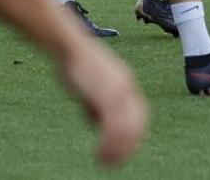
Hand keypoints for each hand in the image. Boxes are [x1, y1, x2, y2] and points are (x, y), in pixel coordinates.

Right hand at [58, 40, 146, 166]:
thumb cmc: (76, 65)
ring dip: (118, 149)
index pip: (138, 113)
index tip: (127, 148)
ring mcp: (119, 91)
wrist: (70, 47)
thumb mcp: (90, 85)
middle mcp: (126, 87)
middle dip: (129, 144)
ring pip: (127, 128)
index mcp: (124, 84)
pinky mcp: (108, 96)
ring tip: (106, 162)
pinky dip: (109, 144)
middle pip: (137, 122)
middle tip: (115, 161)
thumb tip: (96, 120)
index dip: (134, 133)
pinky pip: (114, 126)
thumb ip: (96, 102)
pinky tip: (100, 154)